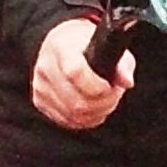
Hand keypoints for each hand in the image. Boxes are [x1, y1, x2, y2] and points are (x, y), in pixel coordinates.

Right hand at [33, 14, 132, 129]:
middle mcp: (46, 66)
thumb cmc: (87, 45)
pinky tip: (94, 107)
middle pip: (76, 101)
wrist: (63, 46)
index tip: (109, 86)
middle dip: (103, 103)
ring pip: (73, 114)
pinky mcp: (40, 101)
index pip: (75, 72)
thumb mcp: (109, 46)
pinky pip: (67, 121)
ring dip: (97, 112)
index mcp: (61, 46)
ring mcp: (41, 85)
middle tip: (114, 94)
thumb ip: (121, 64)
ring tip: (106, 100)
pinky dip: (86, 119)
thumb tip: (126, 82)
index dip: (97, 86)